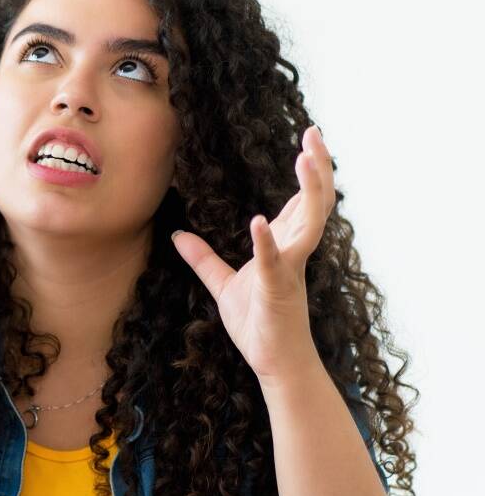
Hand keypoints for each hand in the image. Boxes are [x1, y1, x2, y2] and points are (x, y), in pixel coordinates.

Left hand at [171, 125, 334, 381]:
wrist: (273, 363)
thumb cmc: (258, 325)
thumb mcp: (223, 285)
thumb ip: (203, 259)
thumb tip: (177, 236)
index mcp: (285, 247)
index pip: (302, 202)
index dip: (309, 171)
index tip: (308, 140)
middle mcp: (294, 252)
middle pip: (315, 201)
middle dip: (319, 167)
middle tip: (315, 132)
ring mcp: (290, 270)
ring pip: (309, 223)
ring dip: (309, 190)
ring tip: (305, 157)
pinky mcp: (278, 291)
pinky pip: (275, 262)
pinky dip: (266, 242)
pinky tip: (258, 220)